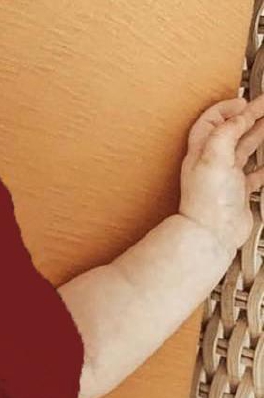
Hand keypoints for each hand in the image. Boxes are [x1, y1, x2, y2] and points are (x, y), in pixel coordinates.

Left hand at [179, 93, 263, 256]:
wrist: (211, 234)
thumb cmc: (206, 201)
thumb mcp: (214, 156)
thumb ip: (226, 131)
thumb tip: (238, 116)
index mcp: (201, 151)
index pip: (212, 121)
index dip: (227, 108)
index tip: (245, 102)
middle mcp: (211, 163)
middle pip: (231, 131)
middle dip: (249, 115)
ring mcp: (225, 178)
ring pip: (244, 149)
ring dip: (258, 134)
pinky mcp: (237, 192)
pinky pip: (254, 174)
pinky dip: (263, 165)